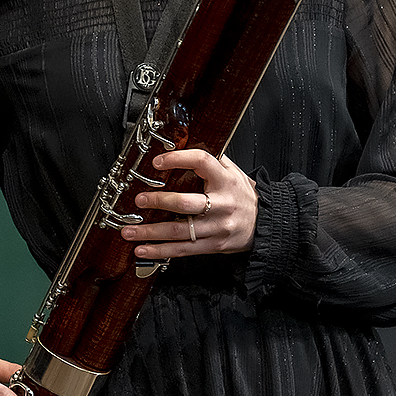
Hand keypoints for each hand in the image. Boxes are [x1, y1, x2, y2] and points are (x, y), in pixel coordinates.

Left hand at [122, 149, 256, 259]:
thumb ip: (211, 161)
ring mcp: (217, 227)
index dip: (178, 159)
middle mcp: (222, 204)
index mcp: (225, 180)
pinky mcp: (213, 245)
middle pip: (185, 203)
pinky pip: (183, 250)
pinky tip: (143, 250)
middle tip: (139, 200)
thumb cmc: (244, 195)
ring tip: (129, 231)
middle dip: (158, 202)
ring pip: (179, 231)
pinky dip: (160, 251)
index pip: (202, 162)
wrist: (266, 223)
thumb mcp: (233, 173)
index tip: (157, 161)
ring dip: (150, 232)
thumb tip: (183, 145)